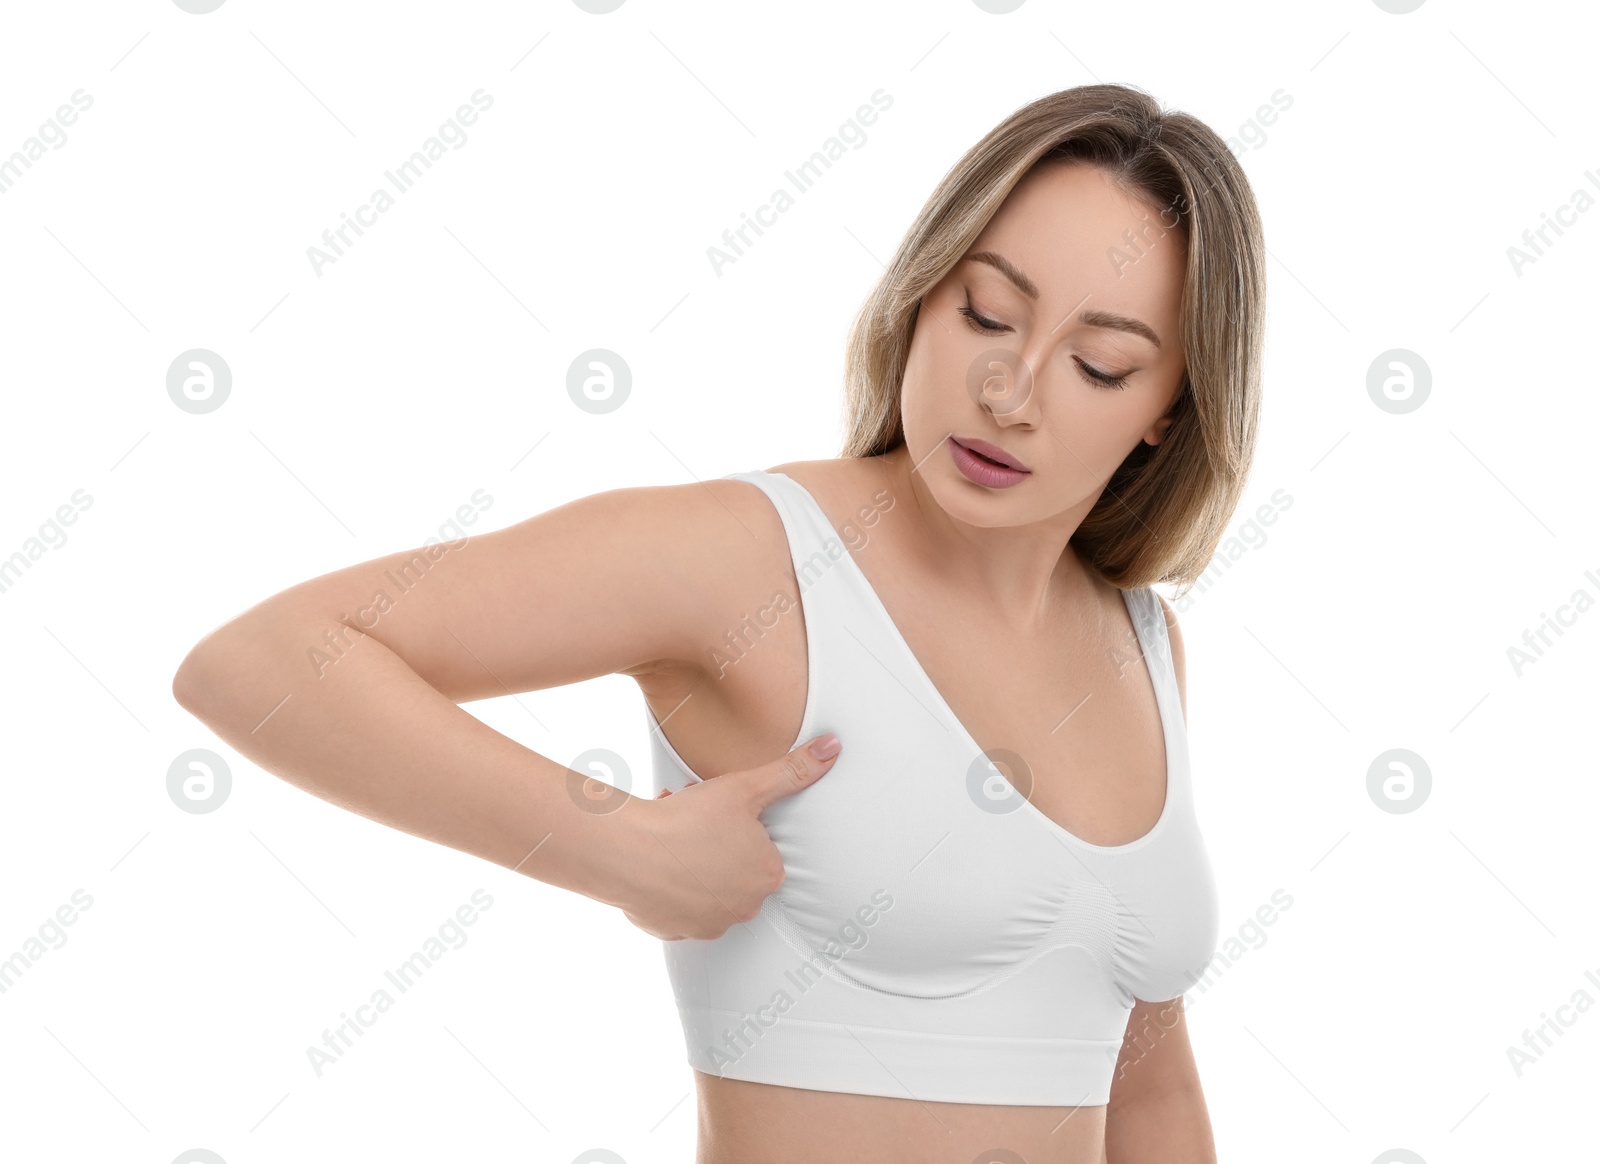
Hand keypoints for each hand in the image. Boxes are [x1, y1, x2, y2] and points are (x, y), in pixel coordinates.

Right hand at [617, 734, 841, 940]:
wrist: (630, 852)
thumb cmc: (688, 820)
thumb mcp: (747, 786)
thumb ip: (793, 770)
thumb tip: (833, 747)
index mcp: (768, 875)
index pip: (761, 848)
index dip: (737, 826)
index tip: (717, 814)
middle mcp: (744, 907)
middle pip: (733, 868)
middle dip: (715, 845)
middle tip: (691, 819)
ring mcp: (709, 924)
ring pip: (704, 888)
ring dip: (692, 867)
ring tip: (670, 837)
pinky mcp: (674, 932)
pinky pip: (677, 908)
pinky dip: (669, 889)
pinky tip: (656, 865)